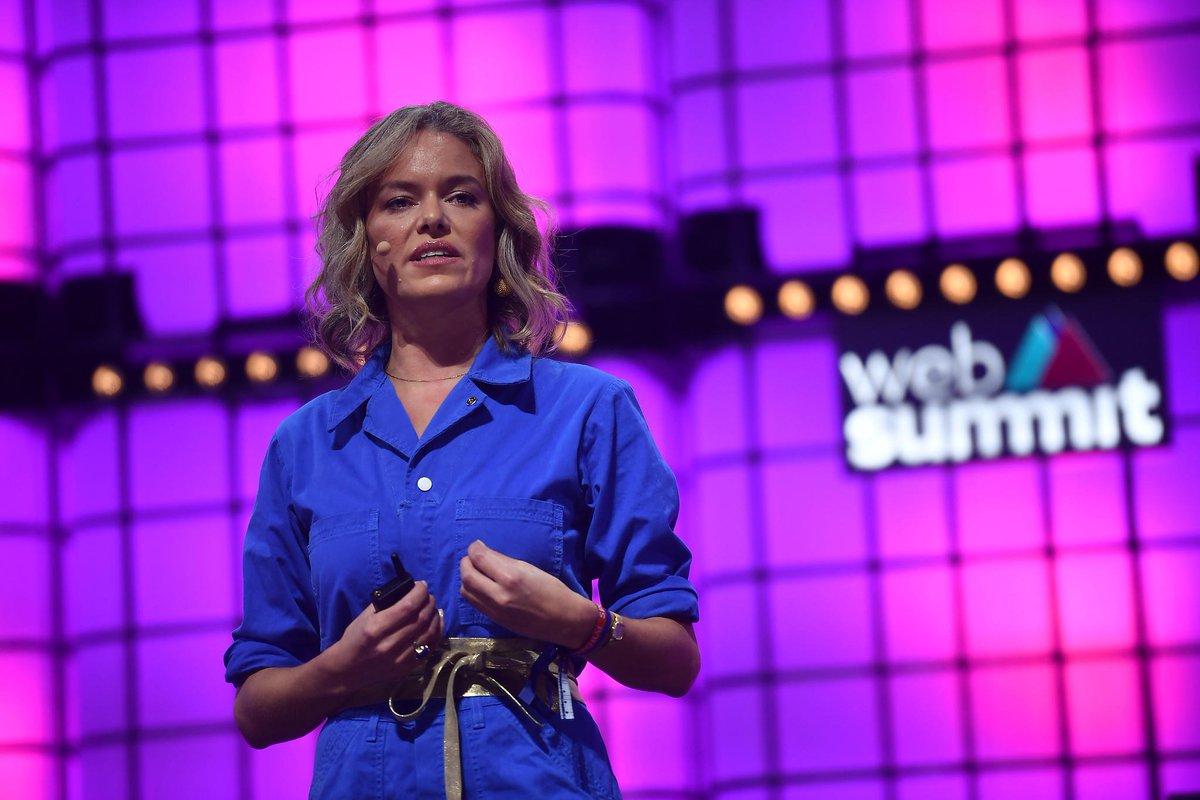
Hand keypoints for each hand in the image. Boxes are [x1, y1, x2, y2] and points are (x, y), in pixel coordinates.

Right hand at [325, 581, 443, 693]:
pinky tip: (437, 622)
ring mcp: (400, 658)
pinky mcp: (407, 668)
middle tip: (429, 596)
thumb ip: (386, 604)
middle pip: (420, 619)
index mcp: (376, 628)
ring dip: (435, 617)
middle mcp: (390, 644)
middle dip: (429, 603)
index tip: (423, 585)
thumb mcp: (364, 617)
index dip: (419, 593)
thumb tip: (409, 592)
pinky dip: (437, 633)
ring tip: (434, 608)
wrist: (347, 670)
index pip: (407, 607)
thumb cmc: (354, 639)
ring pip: (428, 633)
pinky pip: (429, 648)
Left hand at [459, 540, 594, 647]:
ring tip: (477, 572)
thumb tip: (484, 552)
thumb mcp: (529, 568)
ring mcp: (495, 610)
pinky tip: (481, 586)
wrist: (564, 620)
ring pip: (466, 591)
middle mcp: (498, 594)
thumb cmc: (552, 590)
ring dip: (467, 578)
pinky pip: (473, 603)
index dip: (474, 548)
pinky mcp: (495, 620)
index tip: (477, 545)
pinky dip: (472, 591)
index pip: (479, 558)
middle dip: (466, 562)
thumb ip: (504, 561)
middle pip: (467, 575)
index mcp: (511, 577)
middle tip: (473, 557)